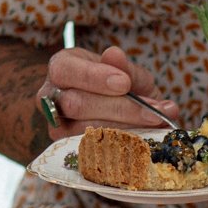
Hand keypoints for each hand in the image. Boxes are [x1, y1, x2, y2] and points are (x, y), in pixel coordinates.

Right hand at [38, 45, 176, 138]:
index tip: (124, 83)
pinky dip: (125, 146)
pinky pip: (95, 152)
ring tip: (156, 124)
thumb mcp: (125, 71)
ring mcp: (57, 127)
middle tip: (153, 110)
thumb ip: (122, 66)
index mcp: (60, 68)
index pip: (65, 71)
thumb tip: (115, 55)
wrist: (120, 111)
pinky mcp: (70, 151)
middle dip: (118, 107)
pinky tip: (147, 138)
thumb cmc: (119, 84)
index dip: (93, 77)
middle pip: (75, 104)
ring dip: (127, 129)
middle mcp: (51, 98)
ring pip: (86, 131)